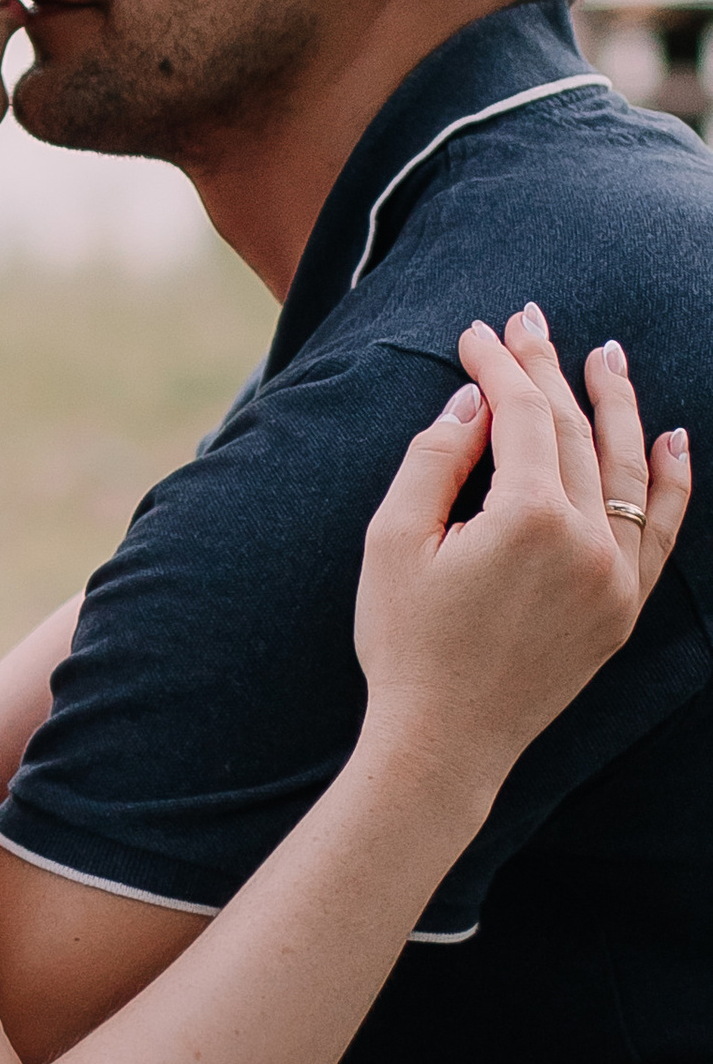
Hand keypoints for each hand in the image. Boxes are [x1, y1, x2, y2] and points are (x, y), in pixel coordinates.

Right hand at [355, 307, 687, 797]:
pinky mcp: (623, 608)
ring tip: (608, 356)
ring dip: (618, 405)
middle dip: (547, 370)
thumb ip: (434, 460)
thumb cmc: (403, 643)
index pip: (520, 415)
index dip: (500, 366)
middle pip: (572, 431)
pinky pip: (661, 530)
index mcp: (527, 518)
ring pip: (626, 468)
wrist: (444, 741)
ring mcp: (614, 576)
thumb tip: (475, 403)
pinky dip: (671, 481)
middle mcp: (585, 541)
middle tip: (531, 321)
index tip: (479, 333)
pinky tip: (672, 437)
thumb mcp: (392, 542)